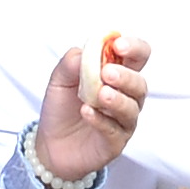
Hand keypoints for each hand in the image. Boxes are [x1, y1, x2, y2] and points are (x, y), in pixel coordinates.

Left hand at [33, 33, 149, 184]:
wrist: (50, 144)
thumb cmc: (62, 108)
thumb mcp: (59, 80)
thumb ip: (72, 62)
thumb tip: (87, 50)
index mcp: (117, 74)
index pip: (137, 56)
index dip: (134, 48)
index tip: (119, 44)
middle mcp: (125, 96)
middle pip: (139, 84)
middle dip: (126, 76)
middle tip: (107, 73)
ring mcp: (123, 120)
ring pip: (131, 108)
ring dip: (117, 99)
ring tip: (100, 94)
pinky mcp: (115, 141)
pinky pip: (114, 130)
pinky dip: (101, 120)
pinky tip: (87, 112)